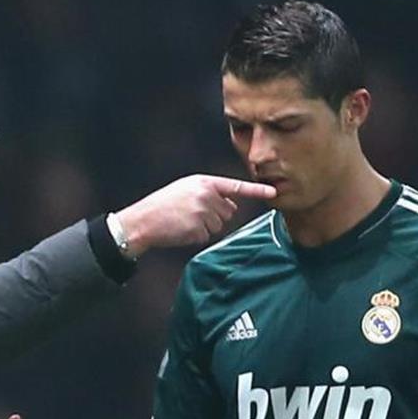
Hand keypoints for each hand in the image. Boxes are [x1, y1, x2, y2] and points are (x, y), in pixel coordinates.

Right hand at [114, 175, 276, 255]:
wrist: (143, 220)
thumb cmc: (163, 205)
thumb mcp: (186, 189)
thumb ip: (209, 192)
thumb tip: (232, 205)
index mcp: (204, 182)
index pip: (236, 186)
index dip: (257, 190)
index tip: (274, 192)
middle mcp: (206, 195)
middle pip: (228, 211)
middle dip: (215, 215)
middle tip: (191, 213)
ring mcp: (203, 212)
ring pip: (219, 225)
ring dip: (205, 226)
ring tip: (184, 220)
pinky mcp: (198, 228)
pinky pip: (207, 236)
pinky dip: (196, 236)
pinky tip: (181, 229)